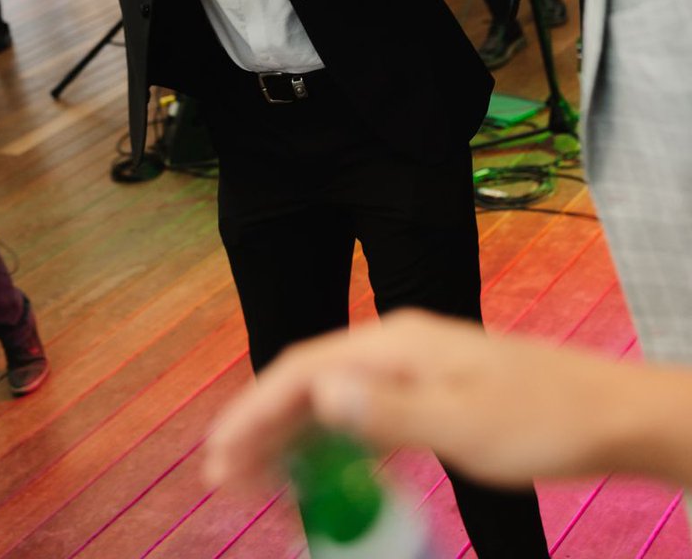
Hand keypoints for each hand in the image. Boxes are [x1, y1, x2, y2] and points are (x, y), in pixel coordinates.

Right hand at [203, 309, 672, 491]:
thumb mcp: (463, 423)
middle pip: (308, 381)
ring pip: (332, 399)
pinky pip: (363, 415)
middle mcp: (394, 347)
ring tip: (255, 482)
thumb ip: (386, 412)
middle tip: (222, 479)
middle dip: (261, 427)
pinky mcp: (428, 393)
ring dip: (291, 438)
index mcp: (393, 343)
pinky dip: (332, 444)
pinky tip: (321, 473)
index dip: (253, 411)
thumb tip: (316, 396)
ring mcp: (411, 368)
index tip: (217, 456)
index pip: (302, 370)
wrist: (609, 414)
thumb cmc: (539, 421)